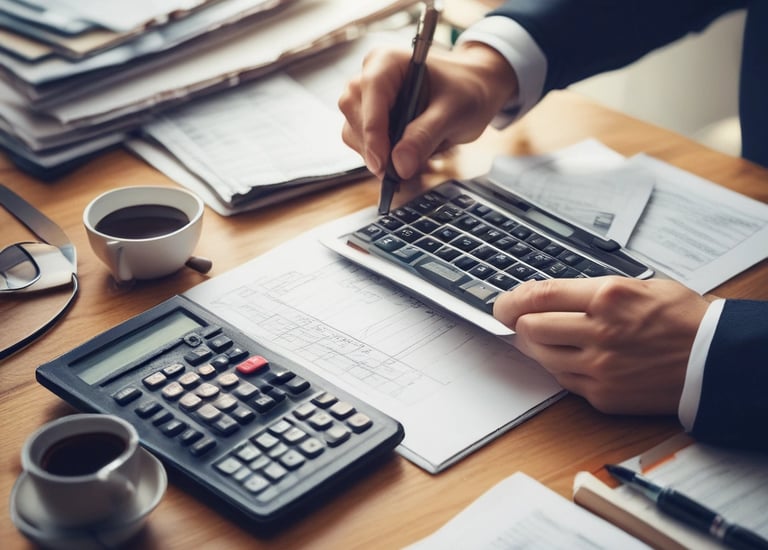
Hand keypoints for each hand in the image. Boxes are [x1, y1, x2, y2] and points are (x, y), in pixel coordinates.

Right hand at [338, 42, 518, 179]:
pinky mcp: (369, 117)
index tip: (383, 164)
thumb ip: (425, 136)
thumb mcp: (453, 112)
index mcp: (387, 62)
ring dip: (376, 155)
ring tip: (408, 165)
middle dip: (374, 148)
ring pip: (353, 133)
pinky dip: (379, 157)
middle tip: (398, 172)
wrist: (475, 89)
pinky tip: (403, 160)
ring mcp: (366, 98)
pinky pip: (362, 142)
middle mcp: (370, 76)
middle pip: (355, 117)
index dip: (374, 134)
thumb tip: (400, 165)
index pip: (369, 97)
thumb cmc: (466, 89)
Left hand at [493, 277, 711, 414]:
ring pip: (541, 356)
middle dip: (519, 323)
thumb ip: (591, 290)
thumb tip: (547, 296)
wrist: (716, 361)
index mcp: (607, 297)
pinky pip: (562, 379)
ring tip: (545, 339)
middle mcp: (599, 332)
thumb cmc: (682, 318)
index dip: (510, 300)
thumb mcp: (639, 286)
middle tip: (520, 321)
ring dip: (535, 346)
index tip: (501, 303)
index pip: (538, 296)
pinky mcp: (603, 395)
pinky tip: (571, 358)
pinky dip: (559, 367)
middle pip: (530, 328)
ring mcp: (599, 368)